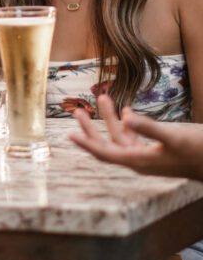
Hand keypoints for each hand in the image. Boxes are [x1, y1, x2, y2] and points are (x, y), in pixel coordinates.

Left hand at [69, 94, 202, 179]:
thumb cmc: (197, 151)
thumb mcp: (173, 136)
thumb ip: (149, 128)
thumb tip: (126, 118)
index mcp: (139, 161)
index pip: (105, 153)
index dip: (87, 143)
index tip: (69, 135)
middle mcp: (139, 161)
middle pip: (108, 145)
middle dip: (92, 128)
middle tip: (77, 111)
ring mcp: (147, 156)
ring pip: (121, 137)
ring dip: (111, 119)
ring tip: (102, 97)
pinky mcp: (156, 151)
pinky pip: (135, 138)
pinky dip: (129, 124)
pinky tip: (127, 110)